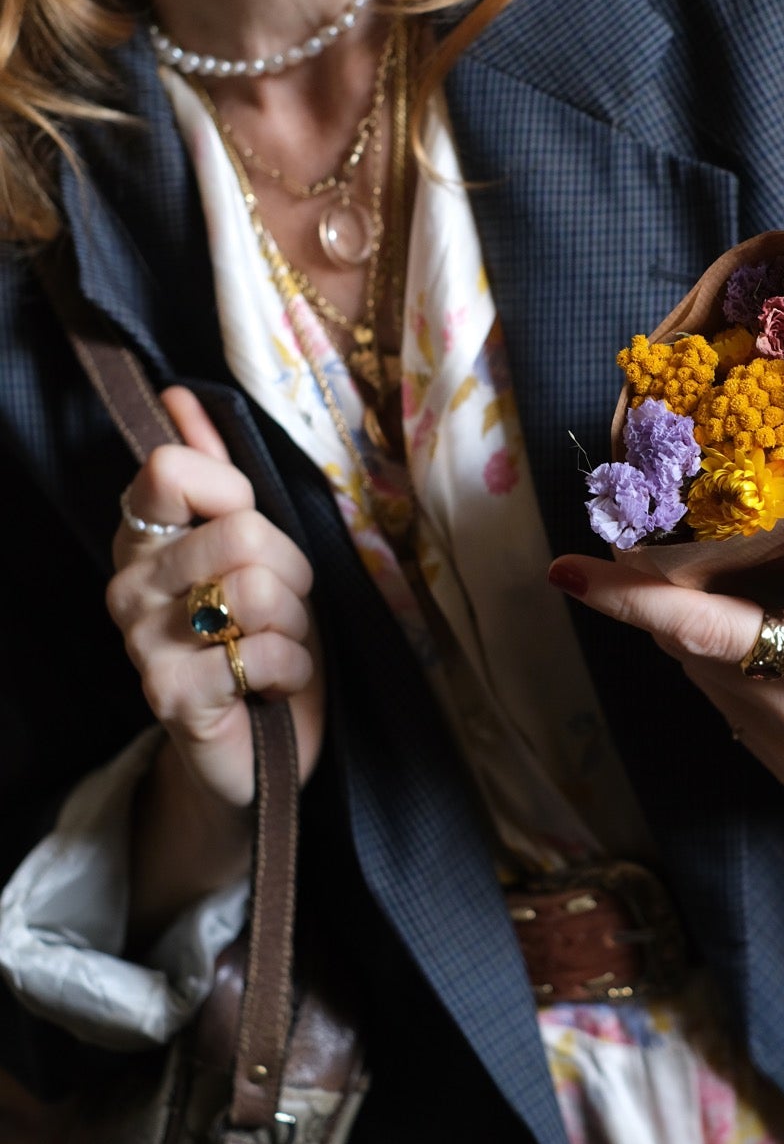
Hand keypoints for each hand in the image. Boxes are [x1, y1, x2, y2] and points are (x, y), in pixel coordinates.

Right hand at [107, 386, 323, 811]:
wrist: (257, 748)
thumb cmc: (258, 637)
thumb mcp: (251, 549)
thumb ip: (216, 473)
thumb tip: (179, 395)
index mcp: (143, 538)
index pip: (169, 468)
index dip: (233, 491)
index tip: (248, 526)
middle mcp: (128, 585)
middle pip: (238, 531)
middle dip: (291, 569)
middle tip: (281, 605)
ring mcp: (142, 642)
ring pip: (255, 588)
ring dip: (294, 622)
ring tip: (275, 643)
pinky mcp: (169, 696)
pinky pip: (260, 651)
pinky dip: (291, 667)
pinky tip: (270, 684)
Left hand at [547, 530, 783, 790]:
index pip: (706, 632)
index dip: (630, 600)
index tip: (567, 570)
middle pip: (693, 649)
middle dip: (665, 597)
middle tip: (661, 540)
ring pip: (706, 676)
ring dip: (699, 629)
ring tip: (726, 580)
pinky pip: (733, 704)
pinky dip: (729, 662)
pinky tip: (765, 630)